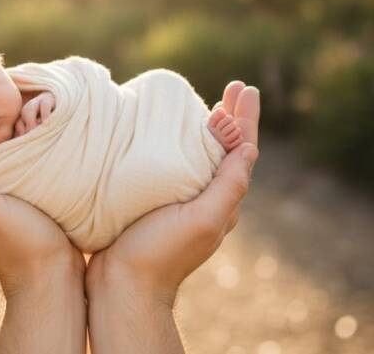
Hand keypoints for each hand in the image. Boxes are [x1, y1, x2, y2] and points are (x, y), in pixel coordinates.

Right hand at [86, 81, 259, 353]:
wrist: (123, 285)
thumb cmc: (160, 253)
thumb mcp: (202, 220)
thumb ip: (228, 186)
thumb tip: (250, 149)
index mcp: (222, 201)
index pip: (242, 151)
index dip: (245, 119)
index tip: (243, 90)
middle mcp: (208, 200)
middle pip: (227, 150)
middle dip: (233, 117)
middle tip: (234, 88)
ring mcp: (184, 203)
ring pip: (204, 157)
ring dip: (209, 128)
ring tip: (210, 105)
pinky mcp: (159, 204)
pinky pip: (179, 166)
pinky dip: (182, 144)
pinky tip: (169, 136)